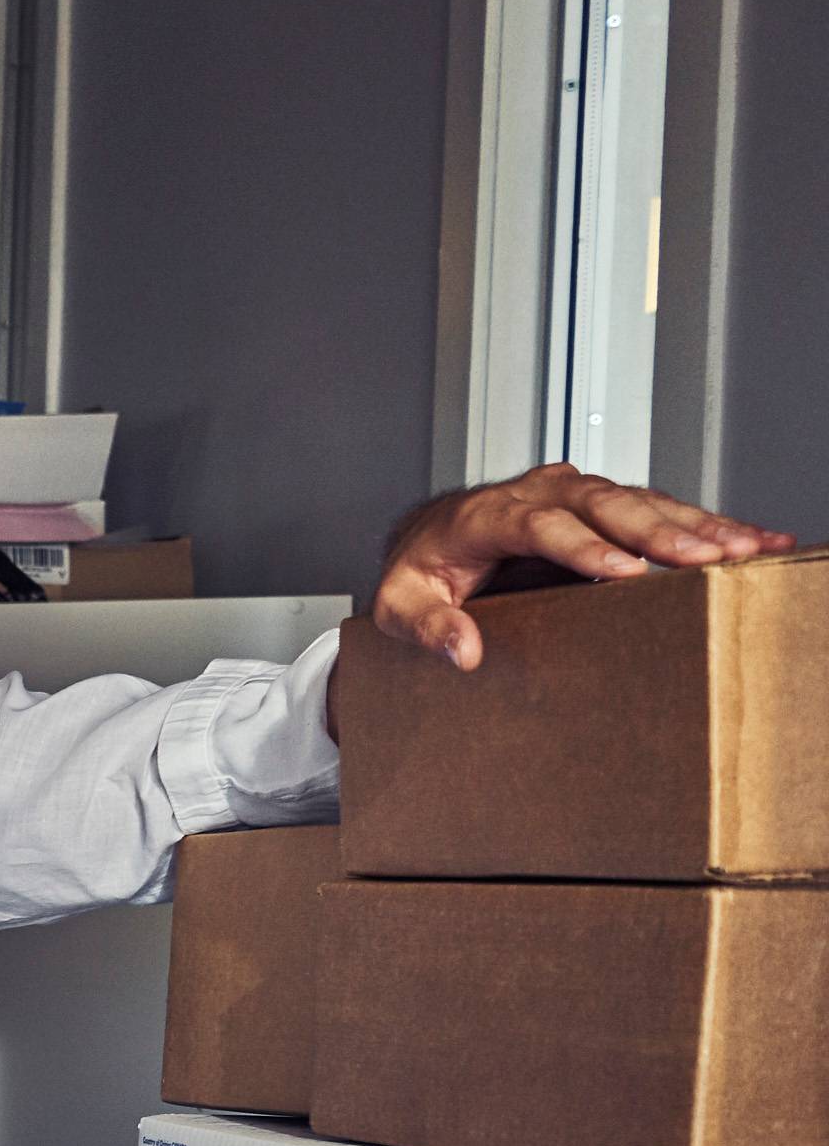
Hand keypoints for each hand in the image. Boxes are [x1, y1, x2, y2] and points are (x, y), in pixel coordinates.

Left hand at [376, 463, 792, 668]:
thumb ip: (425, 626)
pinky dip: (704, 524)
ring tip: (747, 547)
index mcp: (485, 515)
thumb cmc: (417, 573)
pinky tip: (748, 539)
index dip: (583, 546)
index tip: (623, 571)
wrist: (428, 542)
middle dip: (658, 530)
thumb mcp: (398, 604)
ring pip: (641, 501)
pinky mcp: (601, 508)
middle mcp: (535, 494)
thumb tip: (462, 651)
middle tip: (705, 557)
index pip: (540, 524)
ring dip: (697, 524)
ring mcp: (573, 495)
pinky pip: (657, 509)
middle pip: (604, 504)